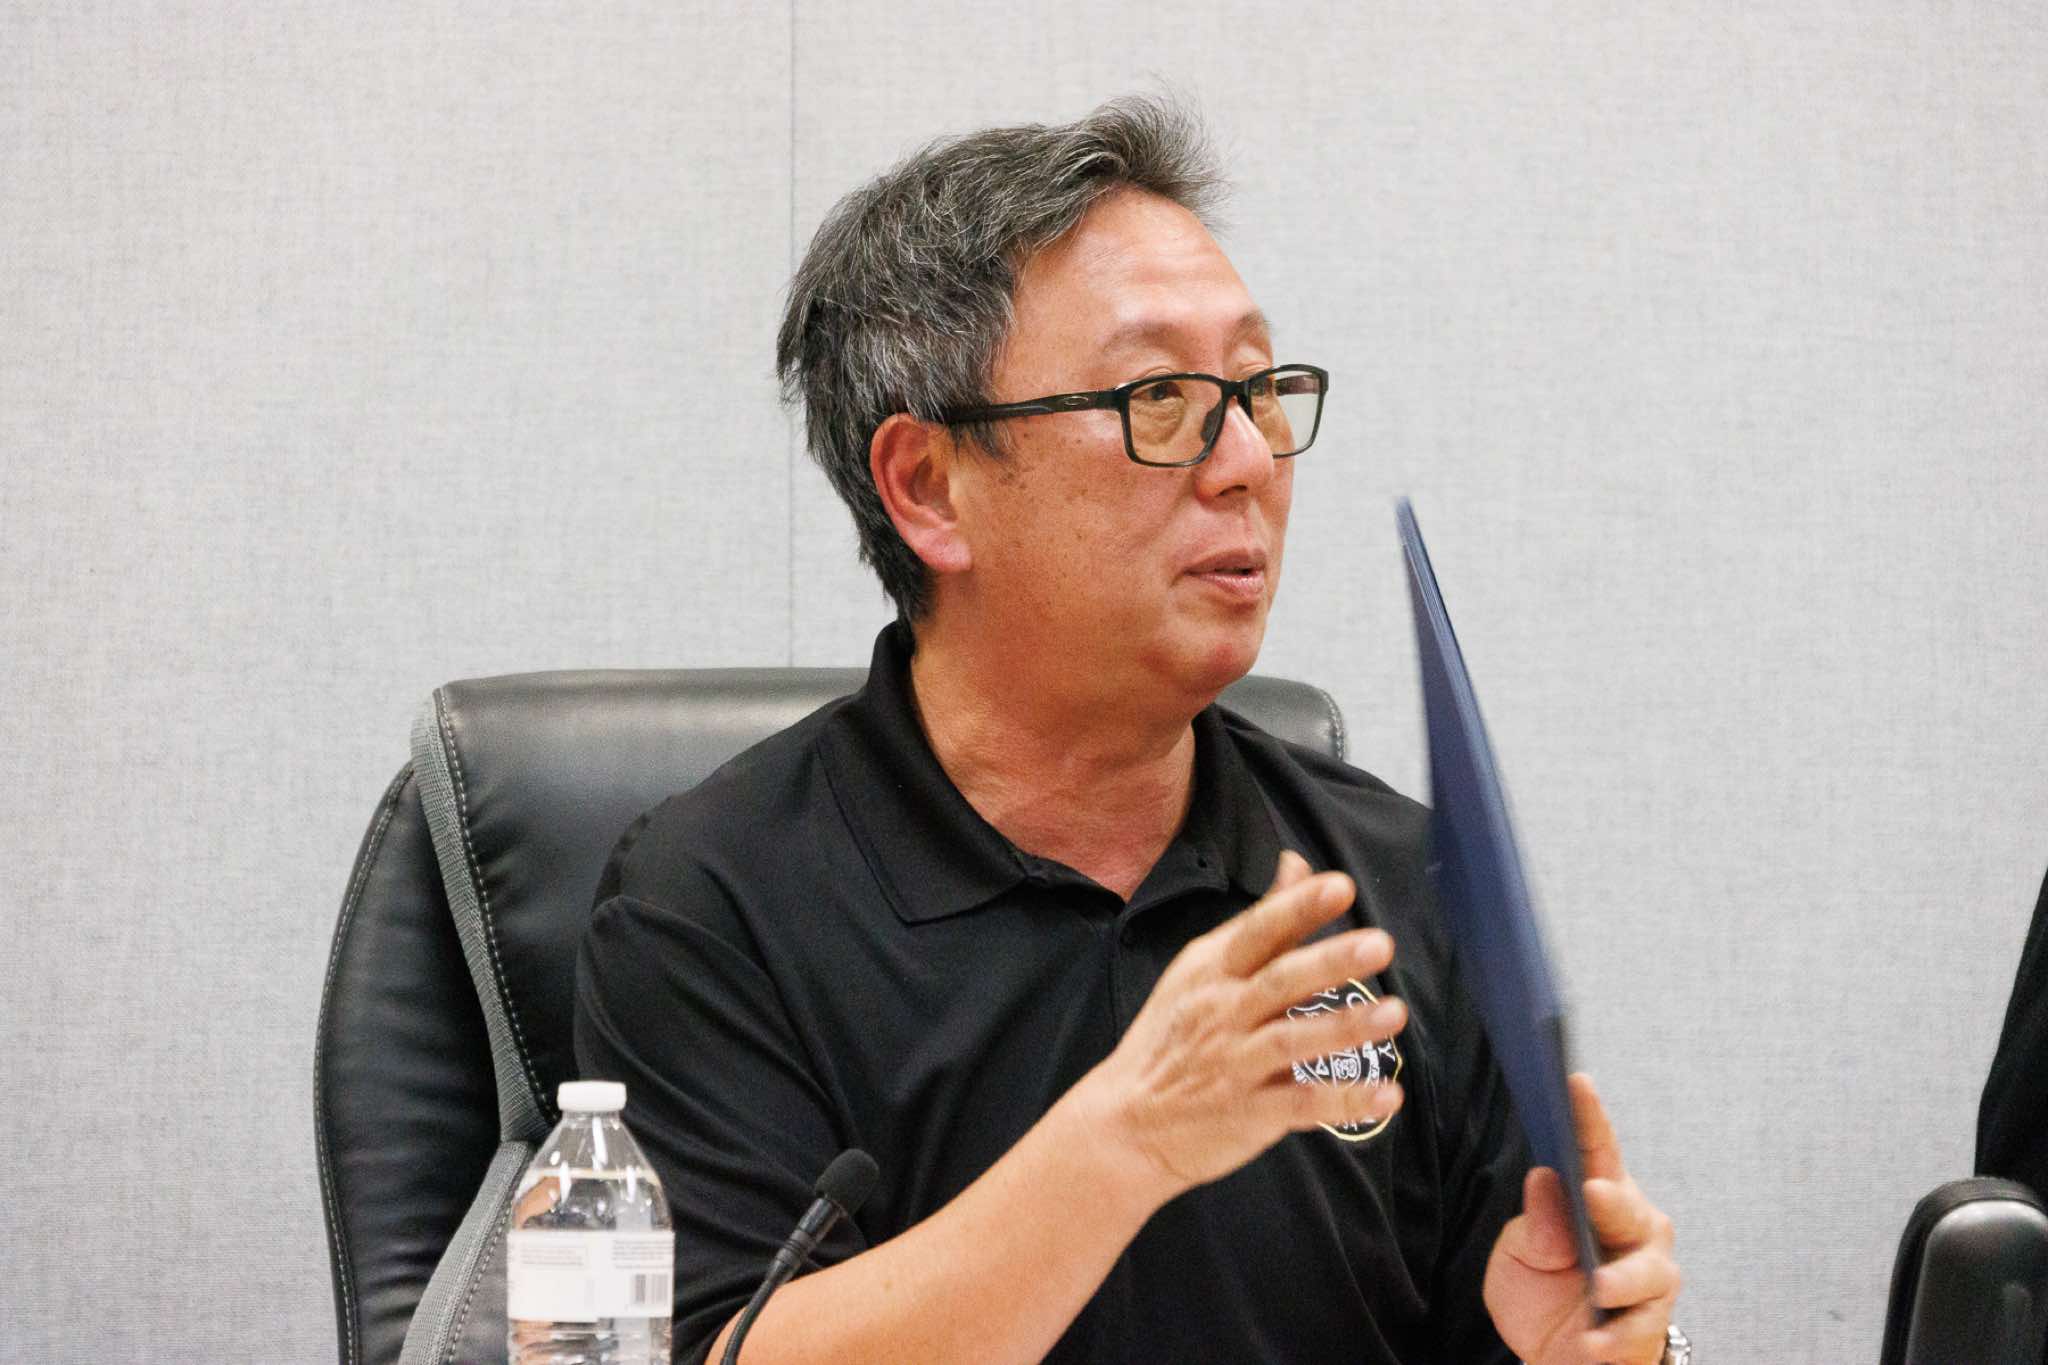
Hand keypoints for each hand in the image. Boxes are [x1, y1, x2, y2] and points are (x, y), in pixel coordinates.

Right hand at [1076, 851, 1408, 1205]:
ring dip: (1344, 1028)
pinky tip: (1386, 1095)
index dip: (1297, 908)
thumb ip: (1261, 922)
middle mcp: (1221, 1013)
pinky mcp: (1247, 1114)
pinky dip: (1343, 1100)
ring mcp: (1233, 1065)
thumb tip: (1298, 864)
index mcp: (1211, 972)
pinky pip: (1300, 1104)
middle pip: (1278, 982)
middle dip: (1328, 961)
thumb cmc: (1173, 1037)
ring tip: (1394, 1014)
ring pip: (1292, 1041)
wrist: (1127, 1124)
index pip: (1257, 932)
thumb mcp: (1202, 970)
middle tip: (1379, 945)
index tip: (1340, 886)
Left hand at [1483, 1074, 1679, 1363]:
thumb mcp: (1519, 1255)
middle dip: (1612, 1199)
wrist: (1557, 1357)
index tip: (1575, 1082)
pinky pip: (1639, 1326)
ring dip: (1620, 1277)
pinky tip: (1592, 1340)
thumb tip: (1545, 1179)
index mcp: (1600, 1196)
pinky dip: (1614, 1336)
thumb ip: (1535, 1225)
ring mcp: (1648, 1276)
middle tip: (1592, 1192)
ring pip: (1646, 1269)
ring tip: (1596, 1284)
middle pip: (1627, 1206)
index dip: (1588, 1116)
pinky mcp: (1651, 1324)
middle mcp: (1633, 1228)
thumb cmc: (1541, 1293)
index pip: (1596, 1149)